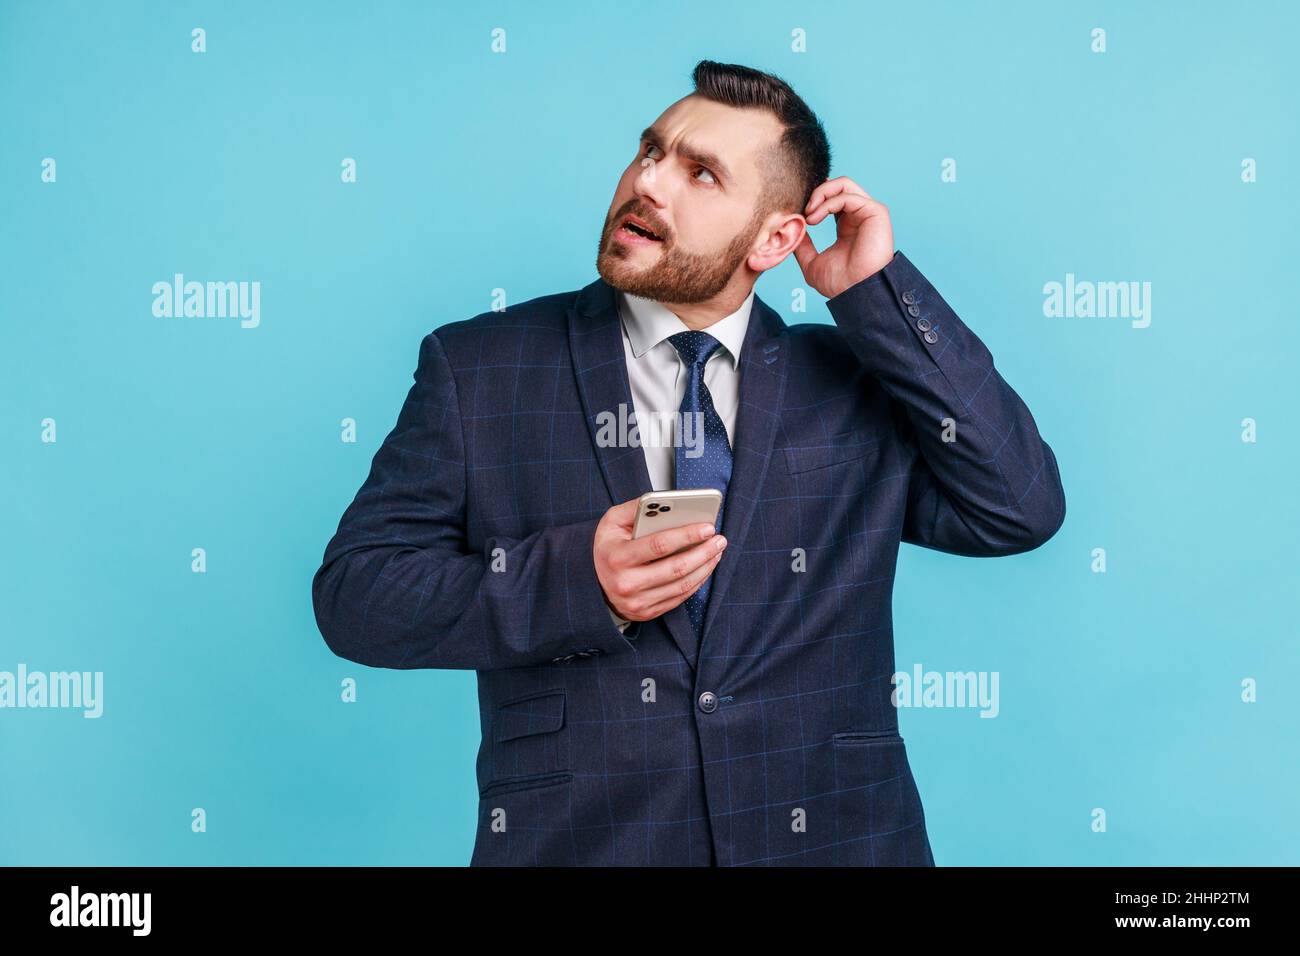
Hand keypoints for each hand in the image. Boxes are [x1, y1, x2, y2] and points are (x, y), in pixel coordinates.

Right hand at [593, 497, 727, 621]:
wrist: (592, 583)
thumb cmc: (608, 548)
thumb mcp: (611, 522)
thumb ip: (636, 508)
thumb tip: (665, 500)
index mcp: (618, 557)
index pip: (659, 545)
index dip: (687, 535)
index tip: (708, 527)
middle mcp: (627, 583)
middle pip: (676, 568)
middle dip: (703, 552)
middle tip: (719, 539)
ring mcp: (638, 602)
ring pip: (682, 585)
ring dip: (705, 567)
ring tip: (716, 551)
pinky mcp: (648, 612)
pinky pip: (680, 597)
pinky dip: (697, 581)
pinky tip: (706, 566)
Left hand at [792, 177, 894, 298]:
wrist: (856, 293)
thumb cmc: (839, 284)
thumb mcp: (811, 263)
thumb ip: (803, 246)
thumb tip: (793, 231)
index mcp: (847, 226)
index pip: (832, 199)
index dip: (813, 199)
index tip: (798, 212)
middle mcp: (858, 216)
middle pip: (837, 186)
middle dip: (816, 193)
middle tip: (803, 211)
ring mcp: (868, 212)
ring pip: (843, 184)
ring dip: (821, 194)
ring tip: (809, 213)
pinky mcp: (875, 212)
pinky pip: (847, 196)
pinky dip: (828, 203)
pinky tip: (815, 218)